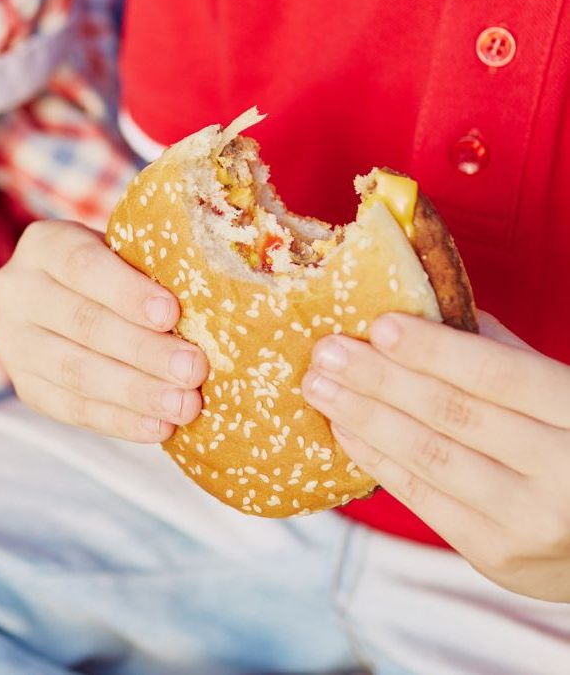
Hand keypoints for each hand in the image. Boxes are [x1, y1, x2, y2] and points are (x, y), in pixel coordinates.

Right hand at [0, 221, 207, 441]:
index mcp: (45, 244)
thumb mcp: (129, 248)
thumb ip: (158, 261)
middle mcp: (17, 290)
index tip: (172, 313)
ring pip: (75, 372)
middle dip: (143, 350)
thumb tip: (213, 289)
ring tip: (184, 405)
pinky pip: (72, 410)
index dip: (127, 292)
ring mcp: (14, 342)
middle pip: (83, 323)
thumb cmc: (119, 266)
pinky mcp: (26, 386)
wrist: (74, 295)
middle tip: (194, 369)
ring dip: (136, 393)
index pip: (83, 265)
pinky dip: (120, 421)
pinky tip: (159, 428)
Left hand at [303, 310, 569, 601]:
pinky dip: (378, 460)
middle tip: (326, 351)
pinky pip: (424, 500)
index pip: (499, 376)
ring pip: (431, 459)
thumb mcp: (560, 393)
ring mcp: (527, 521)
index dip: (436, 350)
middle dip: (380, 379)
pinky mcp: (495, 556)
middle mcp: (560, 472)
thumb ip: (503, 355)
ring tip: (319, 386)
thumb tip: (423, 309)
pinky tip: (344, 429)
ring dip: (365, 418)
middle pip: (454, 416)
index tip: (379, 323)